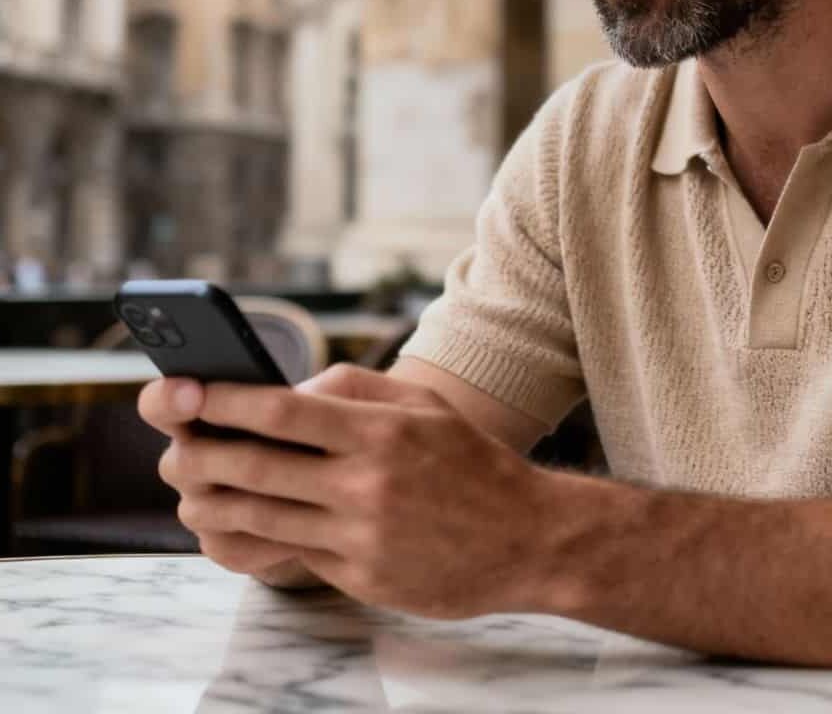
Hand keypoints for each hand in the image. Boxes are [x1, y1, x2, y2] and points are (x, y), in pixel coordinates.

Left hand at [139, 364, 558, 615]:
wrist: (526, 538)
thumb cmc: (470, 462)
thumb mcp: (424, 407)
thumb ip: (356, 390)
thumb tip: (289, 393)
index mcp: (381, 431)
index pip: (283, 412)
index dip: (224, 401)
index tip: (183, 391)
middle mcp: (366, 483)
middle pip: (255, 466)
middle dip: (198, 452)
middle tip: (169, 445)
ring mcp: (361, 534)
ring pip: (259, 516)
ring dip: (211, 501)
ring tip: (190, 488)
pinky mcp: (360, 576)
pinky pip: (288, 554)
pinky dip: (251, 538)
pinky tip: (231, 527)